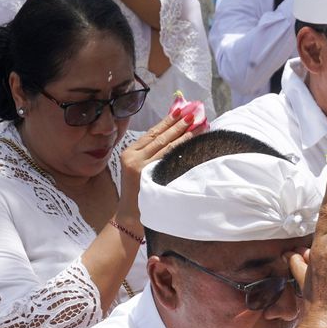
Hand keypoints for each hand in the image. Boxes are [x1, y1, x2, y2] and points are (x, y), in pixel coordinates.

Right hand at [116, 114, 196, 231]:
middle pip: (160, 137)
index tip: (180, 111)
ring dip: (184, 135)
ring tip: (198, 125)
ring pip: (166, 147)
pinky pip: (169, 160)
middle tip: (194, 114)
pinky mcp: (150, 177)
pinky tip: (192, 143)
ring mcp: (141, 168)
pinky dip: (182, 150)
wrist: (131, 216)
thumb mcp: (138, 168)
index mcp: (128, 153)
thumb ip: (149, 152)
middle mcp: (133, 158)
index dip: (167, 121)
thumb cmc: (139, 191)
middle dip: (178, 124)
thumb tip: (172, 131)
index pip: (151, 133)